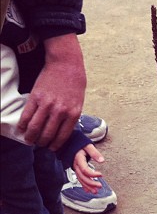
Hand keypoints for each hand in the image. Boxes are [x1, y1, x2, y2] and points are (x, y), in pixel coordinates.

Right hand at [18, 33, 86, 149]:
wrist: (66, 65)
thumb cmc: (74, 84)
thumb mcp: (78, 103)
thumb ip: (71, 116)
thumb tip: (62, 129)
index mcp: (73, 114)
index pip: (62, 136)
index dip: (55, 145)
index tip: (51, 148)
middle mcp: (60, 111)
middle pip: (47, 134)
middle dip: (42, 143)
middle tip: (39, 145)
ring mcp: (47, 104)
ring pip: (35, 127)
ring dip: (30, 136)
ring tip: (29, 140)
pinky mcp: (36, 97)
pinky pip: (27, 115)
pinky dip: (23, 124)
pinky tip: (22, 128)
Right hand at [73, 144, 104, 193]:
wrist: (68, 142)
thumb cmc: (78, 142)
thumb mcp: (88, 145)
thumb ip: (94, 153)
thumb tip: (102, 160)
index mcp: (78, 159)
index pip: (85, 169)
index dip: (92, 174)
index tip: (101, 175)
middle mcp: (75, 165)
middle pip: (82, 176)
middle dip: (90, 183)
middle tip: (99, 186)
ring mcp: (75, 167)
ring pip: (80, 179)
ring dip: (87, 186)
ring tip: (95, 191)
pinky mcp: (76, 169)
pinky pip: (79, 178)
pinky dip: (83, 184)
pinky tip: (88, 190)